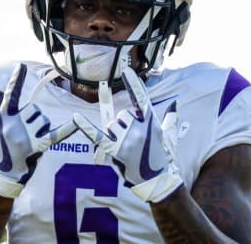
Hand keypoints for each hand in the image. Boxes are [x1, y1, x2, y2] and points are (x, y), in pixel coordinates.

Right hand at [0, 63, 76, 197]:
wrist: (1, 173)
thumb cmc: (0, 147)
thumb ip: (2, 107)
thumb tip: (0, 92)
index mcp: (4, 117)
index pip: (11, 94)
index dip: (16, 79)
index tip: (22, 66)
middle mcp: (14, 124)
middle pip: (35, 109)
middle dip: (34, 117)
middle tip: (26, 132)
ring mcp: (25, 136)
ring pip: (44, 119)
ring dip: (42, 127)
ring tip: (32, 139)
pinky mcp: (37, 147)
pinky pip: (55, 134)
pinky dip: (67, 128)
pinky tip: (77, 121)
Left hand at [73, 67, 182, 202]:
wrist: (158, 182)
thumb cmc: (163, 157)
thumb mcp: (169, 136)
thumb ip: (170, 118)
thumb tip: (175, 104)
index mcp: (151, 122)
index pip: (141, 98)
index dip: (133, 83)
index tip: (125, 70)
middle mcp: (138, 129)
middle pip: (122, 115)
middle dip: (125, 125)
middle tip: (135, 141)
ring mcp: (126, 140)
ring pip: (112, 125)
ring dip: (116, 134)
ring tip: (127, 148)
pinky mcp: (114, 151)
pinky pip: (97, 136)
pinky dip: (85, 127)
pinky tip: (75, 117)